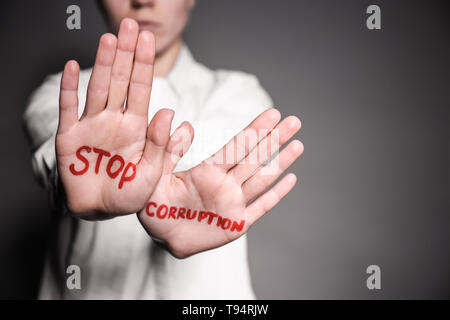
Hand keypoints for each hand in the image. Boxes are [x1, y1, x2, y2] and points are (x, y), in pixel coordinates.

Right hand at [56, 18, 187, 218]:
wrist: (101, 211)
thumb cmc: (129, 195)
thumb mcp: (152, 173)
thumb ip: (161, 144)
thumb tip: (168, 111)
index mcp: (137, 128)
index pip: (142, 89)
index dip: (144, 64)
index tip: (146, 39)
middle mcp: (115, 121)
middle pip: (121, 81)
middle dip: (125, 54)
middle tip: (128, 25)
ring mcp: (92, 126)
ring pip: (98, 88)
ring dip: (103, 63)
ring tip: (108, 39)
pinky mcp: (70, 137)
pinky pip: (69, 109)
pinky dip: (70, 88)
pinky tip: (74, 67)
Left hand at [137, 108, 303, 257]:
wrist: (159, 233)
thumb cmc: (155, 202)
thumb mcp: (156, 172)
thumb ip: (170, 149)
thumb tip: (186, 123)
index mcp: (208, 170)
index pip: (237, 146)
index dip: (256, 130)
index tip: (272, 114)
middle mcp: (225, 183)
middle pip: (255, 158)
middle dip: (274, 139)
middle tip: (294, 121)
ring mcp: (232, 203)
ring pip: (262, 179)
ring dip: (280, 162)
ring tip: (298, 144)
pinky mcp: (236, 223)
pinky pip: (260, 208)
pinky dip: (276, 194)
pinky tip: (291, 179)